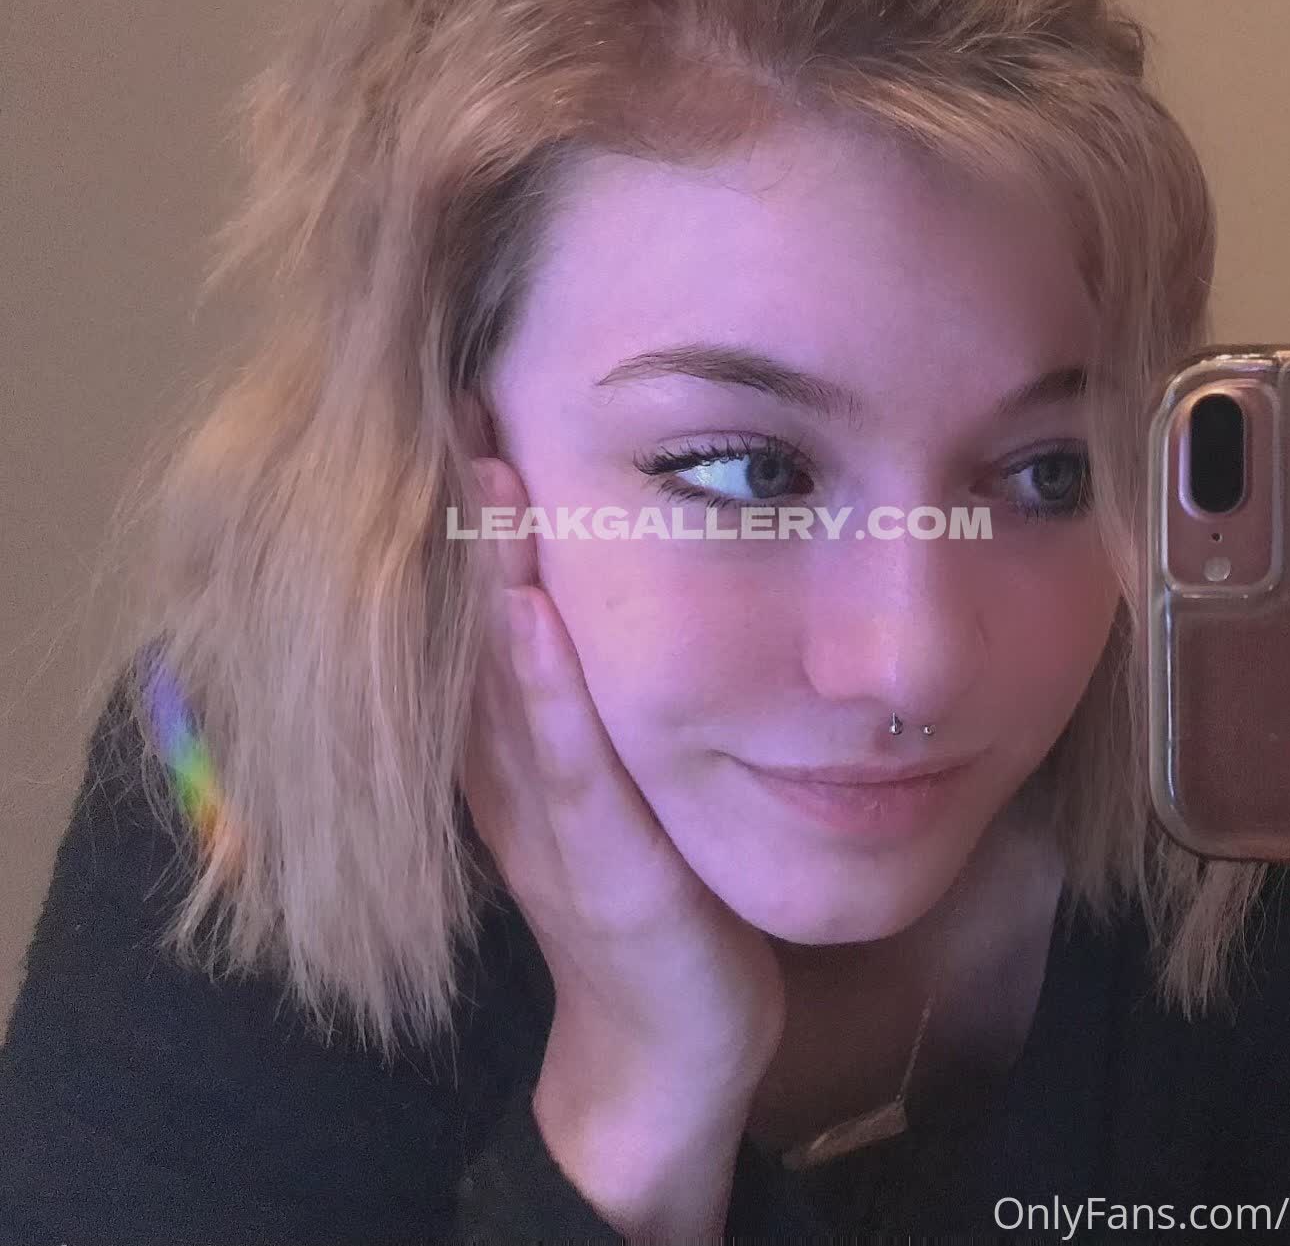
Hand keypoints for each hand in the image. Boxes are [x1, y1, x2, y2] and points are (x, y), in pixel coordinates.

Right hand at [463, 458, 786, 1100]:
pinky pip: (570, 775)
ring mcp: (550, 832)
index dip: (467, 527)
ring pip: (505, 692)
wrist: (669, 1049)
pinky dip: (542, 695)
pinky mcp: (604, 879)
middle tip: (457, 402)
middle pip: (474, 639)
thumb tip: (596, 595)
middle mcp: (515, 784)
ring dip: (490, 584)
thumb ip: (597, 705)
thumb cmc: (654, 900)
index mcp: (521, 757)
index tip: (470, 414)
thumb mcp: (617, 787)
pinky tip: (531, 616)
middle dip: (465, 526)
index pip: (481, 625)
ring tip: (482, 476)